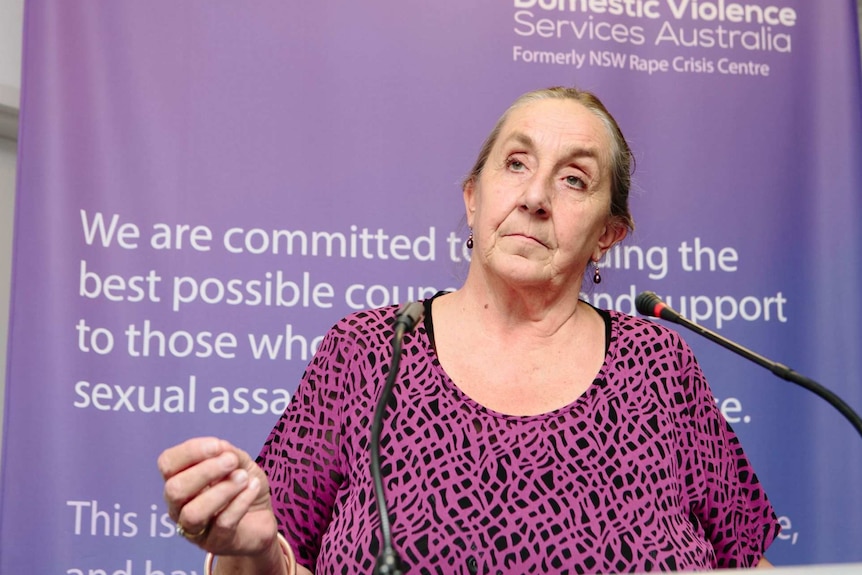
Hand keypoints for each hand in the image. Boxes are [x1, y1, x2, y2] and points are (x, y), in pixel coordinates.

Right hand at [158, 437, 277, 556]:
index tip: (217, 446)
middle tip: (232, 462)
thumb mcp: (239, 462)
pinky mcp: (215, 543)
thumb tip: (219, 448)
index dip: (189, 452)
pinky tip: (253, 488)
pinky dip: (241, 501)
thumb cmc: (243, 485)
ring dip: (222, 490)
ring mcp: (195, 529)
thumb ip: (227, 452)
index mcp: (179, 480)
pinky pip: (223, 523)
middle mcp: (179, 507)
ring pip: (193, 513)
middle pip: (174, 490)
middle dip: (205, 471)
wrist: (262, 517)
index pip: (167, 464)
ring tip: (243, 478)